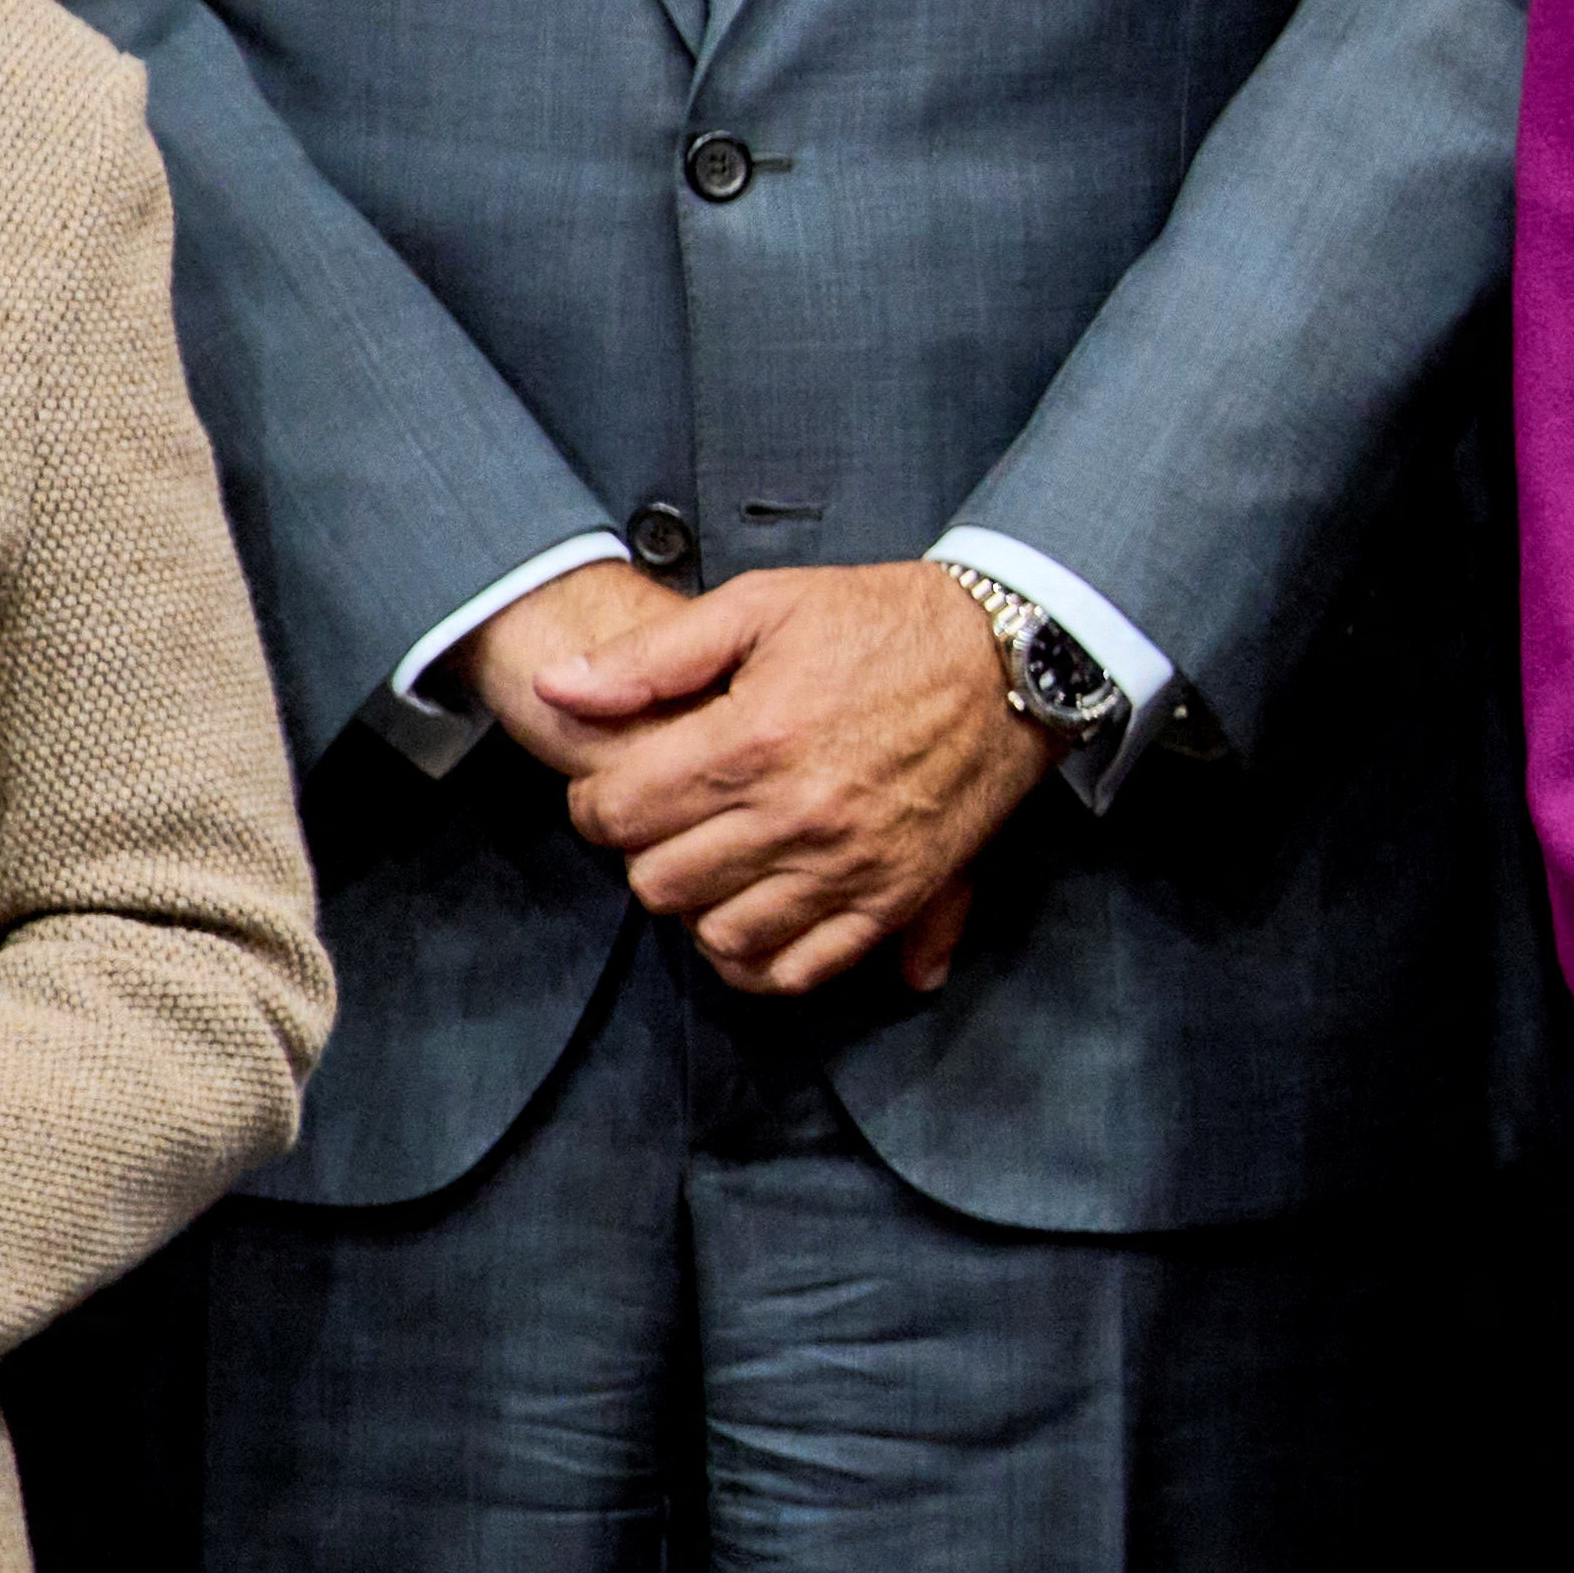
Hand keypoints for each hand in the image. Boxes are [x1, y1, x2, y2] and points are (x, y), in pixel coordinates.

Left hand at [512, 563, 1046, 997]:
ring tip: (716, 863)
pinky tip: (757, 919)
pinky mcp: (896, 895)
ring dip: (702, 906)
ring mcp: (849, 864)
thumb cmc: (886, 622)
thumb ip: (654, 656)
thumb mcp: (764, 604)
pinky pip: (805, 968)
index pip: (617, 813)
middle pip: (659, 882)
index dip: (597, 800)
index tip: (620, 786)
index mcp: (751, 741)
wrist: (1014, 655)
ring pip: (721, 935)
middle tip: (671, 819)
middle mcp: (796, 815)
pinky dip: (766, 960)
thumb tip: (559, 691)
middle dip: (647, 852)